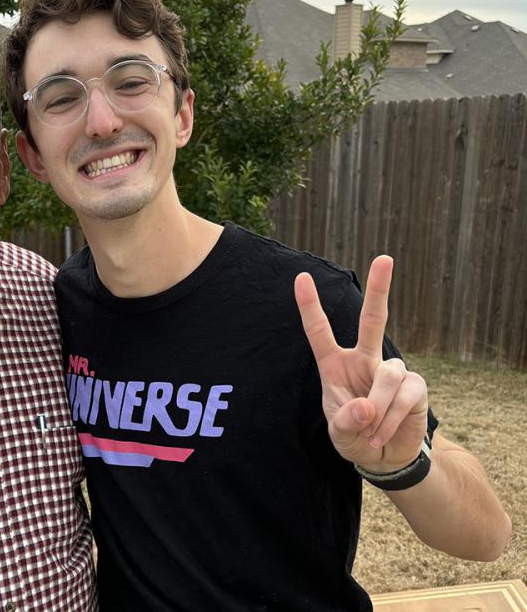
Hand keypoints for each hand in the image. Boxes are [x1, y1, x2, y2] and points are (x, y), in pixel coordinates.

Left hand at [294, 256, 427, 471]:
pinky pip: (403, 396)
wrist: (383, 457)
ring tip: (369, 431)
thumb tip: (367, 406)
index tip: (300, 278)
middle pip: (373, 319)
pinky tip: (380, 434)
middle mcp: (364, 359)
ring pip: (387, 376)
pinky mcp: (415, 386)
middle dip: (379, 289)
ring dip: (377, 409)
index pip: (319, 331)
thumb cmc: (354, 435)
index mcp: (335, 364)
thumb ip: (345, 420)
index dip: (310, 305)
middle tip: (384, 258)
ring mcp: (392, 370)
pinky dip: (389, 420)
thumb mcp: (338, 433)